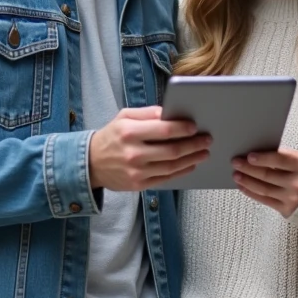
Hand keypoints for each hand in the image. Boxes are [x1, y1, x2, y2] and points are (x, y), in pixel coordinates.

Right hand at [89, 106, 209, 190]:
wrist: (91, 163)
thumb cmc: (112, 136)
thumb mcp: (124, 117)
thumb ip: (148, 113)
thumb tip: (171, 113)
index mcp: (129, 133)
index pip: (164, 130)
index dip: (183, 128)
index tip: (195, 126)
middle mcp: (133, 154)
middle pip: (172, 150)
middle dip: (193, 145)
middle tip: (207, 139)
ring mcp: (137, 172)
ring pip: (172, 166)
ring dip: (192, 159)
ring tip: (203, 152)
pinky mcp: (139, 185)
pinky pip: (166, 178)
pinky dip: (182, 171)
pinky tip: (191, 164)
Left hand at [232, 148, 297, 217]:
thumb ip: (285, 158)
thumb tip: (258, 153)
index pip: (279, 159)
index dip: (263, 158)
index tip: (249, 156)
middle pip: (267, 174)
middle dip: (248, 168)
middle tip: (235, 162)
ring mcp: (292, 197)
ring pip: (263, 188)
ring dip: (247, 181)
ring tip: (236, 175)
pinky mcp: (287, 209)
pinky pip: (265, 200)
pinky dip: (252, 193)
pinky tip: (243, 187)